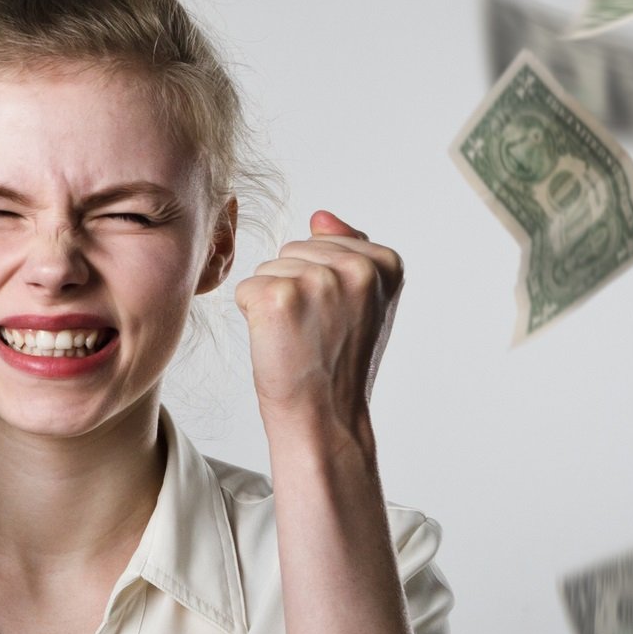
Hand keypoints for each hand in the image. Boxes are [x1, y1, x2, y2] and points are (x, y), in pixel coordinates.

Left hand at [233, 209, 403, 432]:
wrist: (325, 417)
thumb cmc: (341, 364)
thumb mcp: (364, 303)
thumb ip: (348, 251)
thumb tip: (318, 216)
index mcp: (385, 262)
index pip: (325, 243)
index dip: (322, 286)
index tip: (339, 322)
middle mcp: (357, 267)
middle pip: (294, 251)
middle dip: (296, 289)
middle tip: (315, 334)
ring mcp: (317, 280)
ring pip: (269, 268)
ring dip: (274, 304)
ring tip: (299, 340)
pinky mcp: (277, 296)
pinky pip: (247, 289)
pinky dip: (252, 317)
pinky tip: (278, 344)